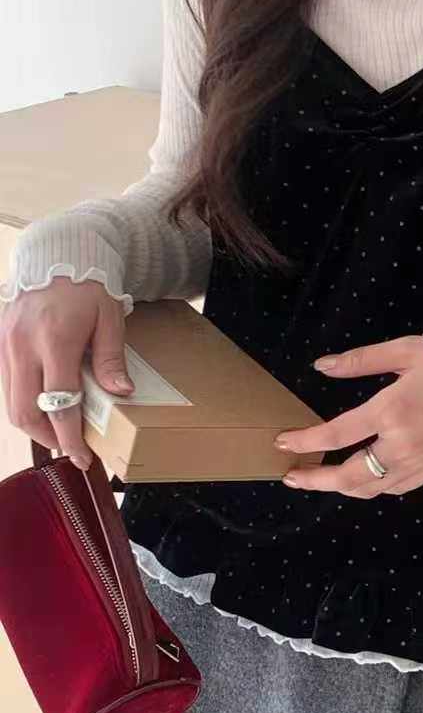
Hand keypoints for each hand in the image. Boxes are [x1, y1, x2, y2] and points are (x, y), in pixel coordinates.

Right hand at [0, 278, 132, 469]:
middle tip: (71, 447)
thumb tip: (120, 394)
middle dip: (48, 438)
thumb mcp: (109, 320)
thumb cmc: (88, 287)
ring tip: (60, 430)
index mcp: (54, 341)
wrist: (57, 256)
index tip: (82, 456)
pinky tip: (45, 405)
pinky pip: (7, 384)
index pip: (58, 402)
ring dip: (34, 423)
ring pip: (11, 402)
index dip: (69, 436)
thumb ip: (111, 359)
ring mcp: (6, 345)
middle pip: (25, 411)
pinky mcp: (0, 343)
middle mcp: (23, 345)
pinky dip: (24, 402)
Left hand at [274, 335, 422, 498]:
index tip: (283, 444)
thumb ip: (362, 360)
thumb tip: (322, 366)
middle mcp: (402, 444)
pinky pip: (396, 488)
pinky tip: (362, 478)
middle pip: (349, 476)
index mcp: (391, 411)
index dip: (305, 442)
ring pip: (372, 488)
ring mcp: (420, 462)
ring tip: (321, 479)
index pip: (337, 435)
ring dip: (342, 487)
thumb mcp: (407, 350)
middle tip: (293, 477)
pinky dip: (373, 486)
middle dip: (316, 479)